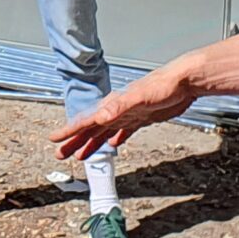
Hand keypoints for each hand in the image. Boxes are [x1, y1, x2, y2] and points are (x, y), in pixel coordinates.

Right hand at [54, 62, 202, 160]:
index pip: (86, 121)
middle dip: (75, 142)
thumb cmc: (163, 85)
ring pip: (104, 132)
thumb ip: (119, 106)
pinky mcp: (142, 118)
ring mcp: (129, 115)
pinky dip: (116, 139)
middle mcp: (117, 110)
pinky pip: (123, 132)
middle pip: (91, 129)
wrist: (183, 82)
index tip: (54, 139)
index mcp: (112, 106)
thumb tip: (100, 116)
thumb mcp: (139, 97)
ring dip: (92, 143)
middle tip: (61, 154)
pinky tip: (113, 144)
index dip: (69, 131)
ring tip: (81, 155)